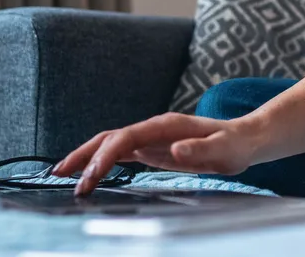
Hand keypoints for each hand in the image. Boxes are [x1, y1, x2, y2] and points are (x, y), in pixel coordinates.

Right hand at [52, 113, 261, 194]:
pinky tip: (89, 173)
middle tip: (60, 176)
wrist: (244, 139)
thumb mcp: (223, 150)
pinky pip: (120, 153)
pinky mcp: (152, 149)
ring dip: (86, 157)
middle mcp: (153, 129)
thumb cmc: (235, 145)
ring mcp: (151, 138)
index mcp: (165, 126)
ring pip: (110, 144)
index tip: (90, 178)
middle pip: (109, 138)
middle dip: (83, 155)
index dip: (105, 157)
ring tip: (62, 174)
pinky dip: (101, 162)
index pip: (125, 139)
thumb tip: (172, 151)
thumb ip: (199, 150)